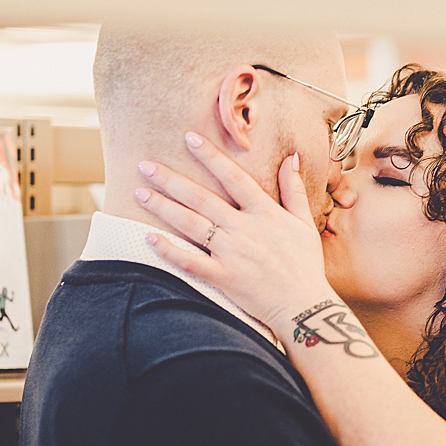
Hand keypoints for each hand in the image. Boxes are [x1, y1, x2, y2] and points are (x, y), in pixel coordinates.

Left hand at [135, 131, 333, 334]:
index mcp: (264, 212)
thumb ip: (293, 188)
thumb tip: (290, 156)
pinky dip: (169, 251)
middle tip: (145, 165)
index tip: (189, 137)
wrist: (305, 307)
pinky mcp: (223, 278)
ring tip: (140, 193)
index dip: (211, 156)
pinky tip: (149, 238)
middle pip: (201, 198)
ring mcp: (232, 254)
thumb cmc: (305, 265)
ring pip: (191, 225)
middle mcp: (244, 229)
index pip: (233, 177)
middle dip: (171, 180)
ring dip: (164, 208)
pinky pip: (191, 262)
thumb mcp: (304, 222)